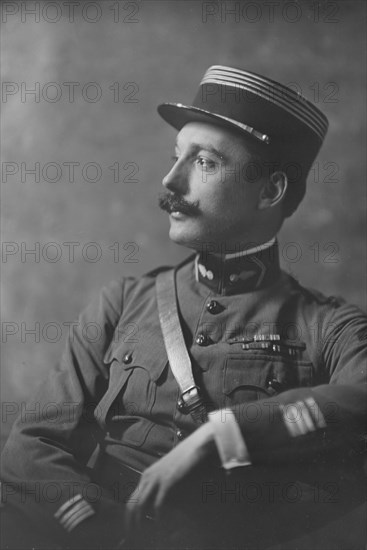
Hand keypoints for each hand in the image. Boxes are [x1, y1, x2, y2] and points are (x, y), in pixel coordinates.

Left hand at [124, 422, 214, 536]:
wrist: (202, 444)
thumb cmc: (190, 460)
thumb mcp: (172, 474)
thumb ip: (164, 488)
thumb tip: (162, 509)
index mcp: (147, 476)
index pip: (131, 502)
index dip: (130, 520)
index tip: (133, 534)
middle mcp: (148, 477)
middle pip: (131, 507)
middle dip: (132, 527)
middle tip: (136, 541)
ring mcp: (156, 479)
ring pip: (140, 508)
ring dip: (142, 527)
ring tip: (148, 541)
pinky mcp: (168, 482)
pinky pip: (158, 507)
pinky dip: (159, 522)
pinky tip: (163, 531)